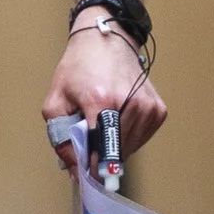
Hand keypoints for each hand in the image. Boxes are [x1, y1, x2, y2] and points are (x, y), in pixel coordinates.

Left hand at [42, 19, 167, 156]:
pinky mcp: (158, 109)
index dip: (93, 168)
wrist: (106, 39)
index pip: (102, 151)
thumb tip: (74, 169)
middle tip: (88, 141)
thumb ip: (60, 138)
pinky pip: (142, 138)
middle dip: (100, 156)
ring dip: (114, 147)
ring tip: (103, 124)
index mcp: (101, 101)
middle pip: (116, 152)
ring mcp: (148, 107)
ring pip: (130, 148)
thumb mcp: (56, 101)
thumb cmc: (78, 68)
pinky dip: (129, 138)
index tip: (85, 174)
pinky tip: (118, 121)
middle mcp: (130, 104)